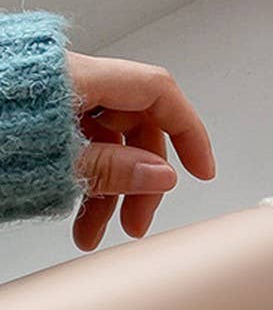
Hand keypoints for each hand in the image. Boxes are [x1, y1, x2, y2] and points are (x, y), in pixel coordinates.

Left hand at [67, 53, 216, 250]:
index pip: (157, 93)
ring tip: (96, 233)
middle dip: (141, 179)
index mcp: (78, 76)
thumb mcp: (50, 158)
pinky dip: (81, 181)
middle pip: (134, 126)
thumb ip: (109, 167)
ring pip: (103, 143)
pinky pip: (75, 146)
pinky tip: (78, 214)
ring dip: (108, 191)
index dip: (188, 132)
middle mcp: (69, 82)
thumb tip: (162, 176)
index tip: (201, 170)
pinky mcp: (34, 119)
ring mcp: (50, 100)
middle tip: (138, 220)